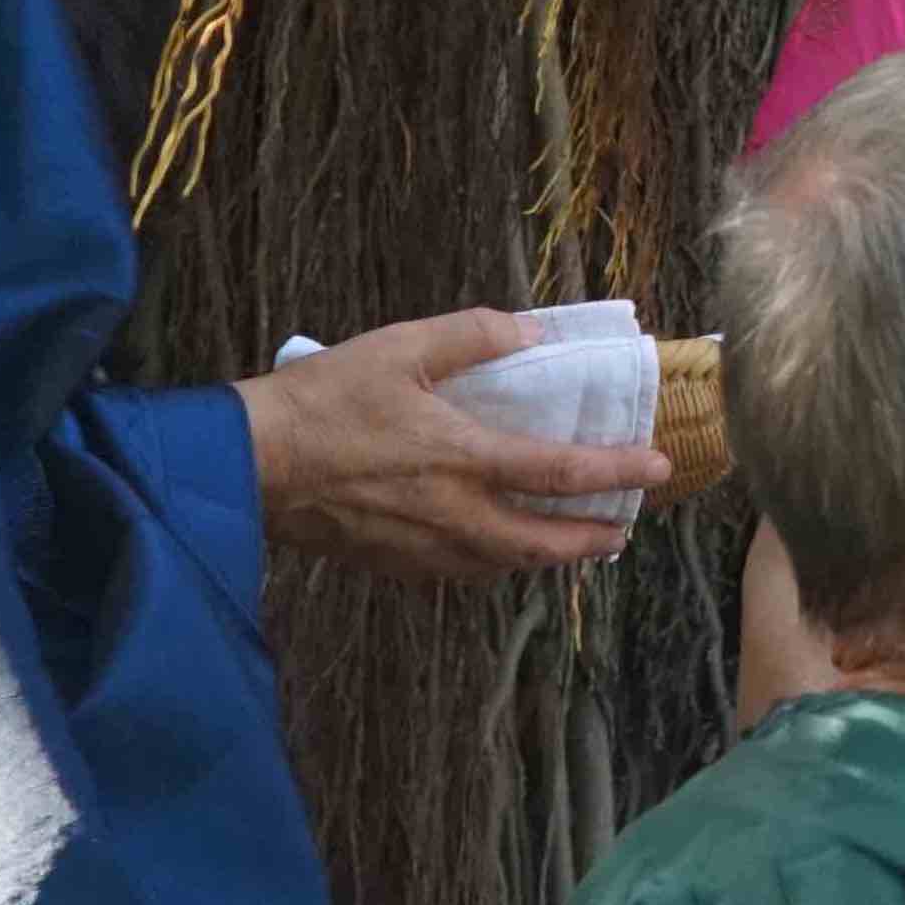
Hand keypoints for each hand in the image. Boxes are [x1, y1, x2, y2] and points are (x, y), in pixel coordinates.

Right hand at [233, 308, 670, 578]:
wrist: (247, 463)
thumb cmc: (324, 400)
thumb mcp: (401, 347)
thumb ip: (474, 336)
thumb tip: (532, 333)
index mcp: (460, 458)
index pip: (558, 471)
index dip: (615, 471)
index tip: (656, 466)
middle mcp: (450, 514)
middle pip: (540, 543)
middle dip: (590, 540)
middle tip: (623, 530)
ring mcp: (420, 547)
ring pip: (502, 565)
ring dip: (546, 557)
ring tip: (574, 544)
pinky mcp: (391, 562)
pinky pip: (460, 572)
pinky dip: (494, 562)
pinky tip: (497, 549)